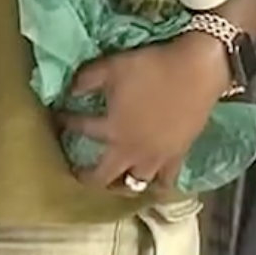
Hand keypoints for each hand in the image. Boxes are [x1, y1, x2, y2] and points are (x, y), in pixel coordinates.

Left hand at [59, 31, 226, 193]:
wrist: (196, 71)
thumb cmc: (151, 67)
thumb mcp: (112, 67)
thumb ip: (86, 80)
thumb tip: (70, 90)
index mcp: (111, 130)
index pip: (80, 128)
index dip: (66, 121)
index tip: (59, 116)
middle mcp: (130, 152)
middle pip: (102, 177)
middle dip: (85, 176)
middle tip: (77, 171)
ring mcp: (156, 159)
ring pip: (133, 185)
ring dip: (120, 185)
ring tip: (115, 181)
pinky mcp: (178, 157)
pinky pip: (166, 182)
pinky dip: (157, 187)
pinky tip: (154, 185)